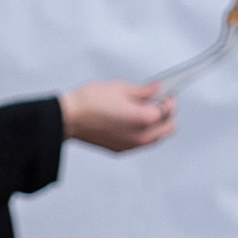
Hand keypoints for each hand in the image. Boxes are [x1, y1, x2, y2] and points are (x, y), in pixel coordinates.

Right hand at [61, 79, 176, 152]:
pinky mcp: (120, 150)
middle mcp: (141, 137)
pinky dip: (143, 132)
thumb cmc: (91, 101)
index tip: (163, 91)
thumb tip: (157, 88)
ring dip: (156, 124)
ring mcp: (131, 146)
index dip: (168, 98)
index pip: (168, 109)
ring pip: (156, 137)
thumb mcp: (121, 88)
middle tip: (155, 101)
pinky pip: (142, 142)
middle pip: (169, 127)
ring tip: (141, 110)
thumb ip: (144, 90)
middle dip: (165, 113)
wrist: (69, 118)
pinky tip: (131, 119)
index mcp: (144, 119)